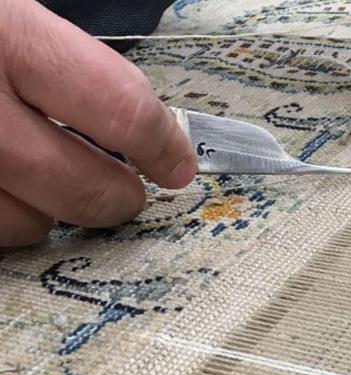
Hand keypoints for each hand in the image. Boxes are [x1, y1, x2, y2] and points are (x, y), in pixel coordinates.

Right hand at [0, 0, 196, 247]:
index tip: (179, 166)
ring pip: (25, 224)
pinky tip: (4, 188)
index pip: (119, 107)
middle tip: (127, 194)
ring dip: (47, 212)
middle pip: (77, 186)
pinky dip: (6, 217)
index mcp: (7, 35)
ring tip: (40, 181)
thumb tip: (143, 129)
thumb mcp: (11, 15)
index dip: (161, 146)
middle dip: (117, 199)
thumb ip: (65, 65)